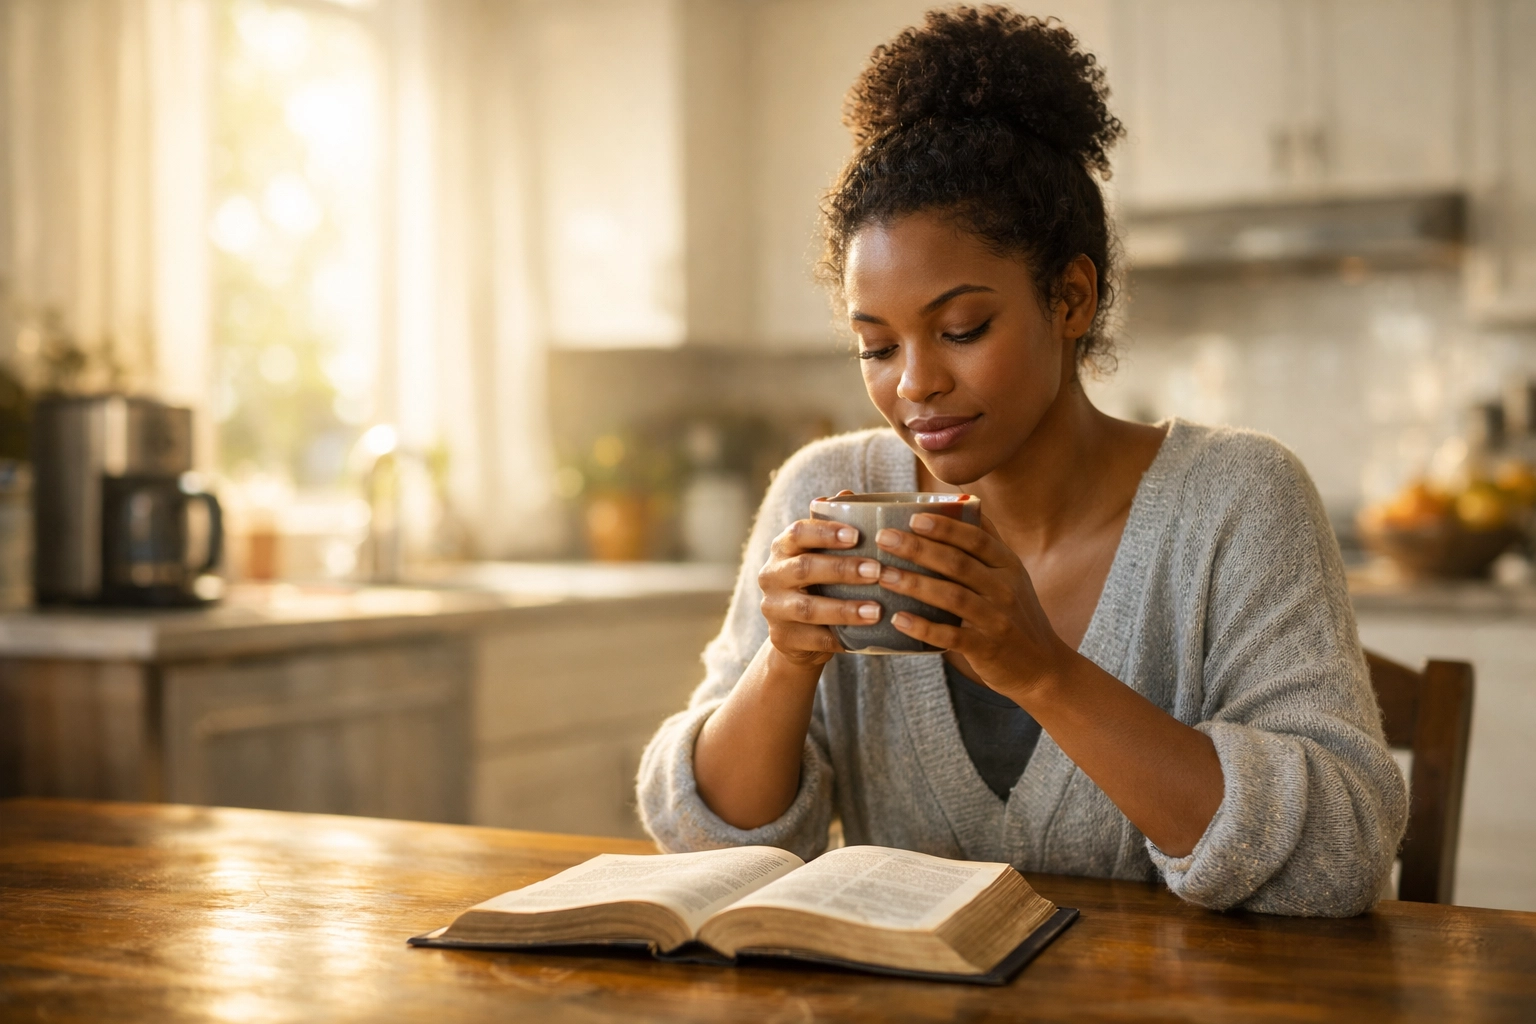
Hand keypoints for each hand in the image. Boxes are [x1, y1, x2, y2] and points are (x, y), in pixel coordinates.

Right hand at [758, 492, 882, 667]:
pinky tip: (865, 637)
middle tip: (877, 571)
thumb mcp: (822, 555)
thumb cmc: (819, 585)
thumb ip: (834, 528)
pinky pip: (813, 640)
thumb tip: (847, 495)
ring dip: (844, 609)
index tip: (857, 535)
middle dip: (842, 569)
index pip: (797, 532)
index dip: (825, 532)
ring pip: (808, 608)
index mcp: (782, 548)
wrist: (798, 636)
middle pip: (804, 568)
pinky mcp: (783, 639)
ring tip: (876, 610)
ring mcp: (774, 609)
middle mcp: (772, 575)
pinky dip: (840, 639)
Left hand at [875, 513, 1070, 699]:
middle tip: (884, 538)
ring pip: (952, 597)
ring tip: (883, 575)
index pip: (977, 538)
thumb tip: (960, 502)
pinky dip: (924, 627)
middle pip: (958, 563)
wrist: (1043, 667)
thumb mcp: (1011, 575)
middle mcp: (1005, 589)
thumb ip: (987, 543)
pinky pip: (952, 636)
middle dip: (918, 548)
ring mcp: (998, 619)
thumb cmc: (1016, 615)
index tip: (913, 516)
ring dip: (915, 584)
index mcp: (1008, 566)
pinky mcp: (988, 649)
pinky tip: (898, 619)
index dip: (945, 526)